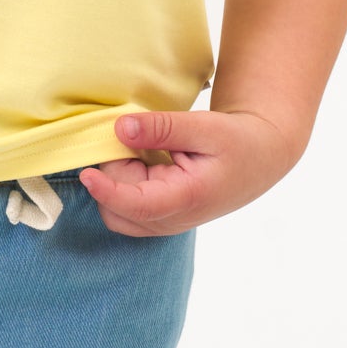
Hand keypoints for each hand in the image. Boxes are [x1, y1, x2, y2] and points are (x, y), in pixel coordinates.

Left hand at [78, 109, 295, 235]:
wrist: (259, 157)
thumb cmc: (236, 140)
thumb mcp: (204, 126)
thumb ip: (162, 127)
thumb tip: (120, 128)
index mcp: (187, 199)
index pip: (136, 205)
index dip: (107, 190)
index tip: (87, 172)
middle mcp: (172, 218)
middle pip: (119, 206)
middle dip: (113, 173)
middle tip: (133, 136)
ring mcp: (165, 221)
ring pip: (119, 209)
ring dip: (117, 179)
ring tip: (143, 146)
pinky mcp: (160, 215)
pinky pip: (127, 204)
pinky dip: (123, 182)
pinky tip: (142, 157)